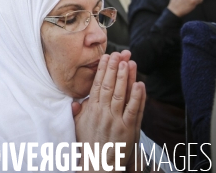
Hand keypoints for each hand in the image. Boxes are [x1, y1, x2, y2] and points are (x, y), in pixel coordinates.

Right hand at [72, 53, 145, 170]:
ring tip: (128, 62)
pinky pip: (134, 110)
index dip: (102, 70)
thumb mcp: (78, 127)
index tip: (106, 57)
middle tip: (118, 54)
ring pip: (121, 94)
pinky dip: (137, 97)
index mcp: (91, 110)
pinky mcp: (128, 129)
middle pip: (109, 85)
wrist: (98, 167)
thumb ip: (78, 113)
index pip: (97, 85)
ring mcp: (116, 120)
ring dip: (125, 77)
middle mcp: (103, 113)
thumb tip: (75, 102)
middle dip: (114, 68)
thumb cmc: (89, 147)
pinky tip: (140, 84)